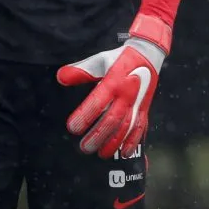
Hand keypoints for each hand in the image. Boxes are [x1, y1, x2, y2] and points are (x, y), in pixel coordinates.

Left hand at [57, 15, 169, 158]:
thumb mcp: (99, 60)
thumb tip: (60, 77)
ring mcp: (137, 103)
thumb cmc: (119, 59)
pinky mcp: (144, 108)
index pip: (97, 102)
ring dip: (114, 142)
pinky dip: (133, 141)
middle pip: (112, 120)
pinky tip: (124, 152)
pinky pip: (140, 127)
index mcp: (114, 82)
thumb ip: (80, 71)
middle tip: (84, 147)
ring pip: (126, 127)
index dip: (85, 117)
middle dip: (98, 136)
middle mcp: (126, 95)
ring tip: (101, 154)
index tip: (73, 127)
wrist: (147, 55)